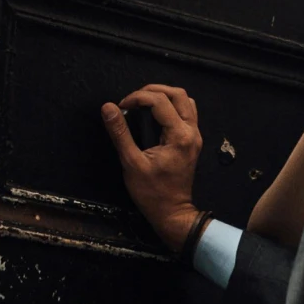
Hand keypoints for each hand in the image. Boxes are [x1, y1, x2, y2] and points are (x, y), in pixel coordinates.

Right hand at [101, 83, 203, 251]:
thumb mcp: (131, 163)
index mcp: (179, 136)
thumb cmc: (152, 193)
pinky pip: (187, 113)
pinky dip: (172, 107)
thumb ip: (120, 133)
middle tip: (133, 98)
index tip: (122, 106)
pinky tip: (155, 114)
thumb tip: (108, 108)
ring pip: (186, 102)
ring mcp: (195, 136)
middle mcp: (192, 132)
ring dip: (165, 96)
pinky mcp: (192, 141)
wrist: (172, 213)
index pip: (160, 102)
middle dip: (153, 91)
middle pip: (178, 94)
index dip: (138, 98)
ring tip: (143, 102)